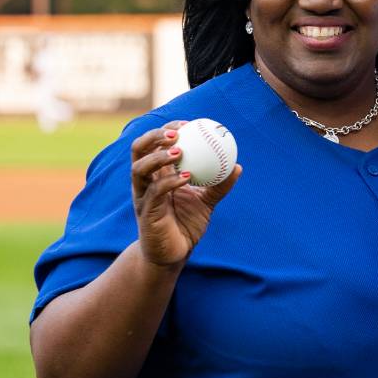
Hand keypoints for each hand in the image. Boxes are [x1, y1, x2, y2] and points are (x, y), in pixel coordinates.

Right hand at [129, 121, 241, 267]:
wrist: (175, 254)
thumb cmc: (187, 224)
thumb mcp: (207, 201)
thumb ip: (220, 185)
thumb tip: (238, 166)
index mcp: (157, 174)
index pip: (154, 144)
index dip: (167, 129)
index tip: (189, 123)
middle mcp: (145, 182)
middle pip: (138, 150)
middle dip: (154, 136)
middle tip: (177, 132)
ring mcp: (142, 196)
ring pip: (139, 169)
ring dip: (158, 156)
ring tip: (178, 151)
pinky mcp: (145, 213)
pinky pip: (155, 192)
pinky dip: (170, 181)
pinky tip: (186, 177)